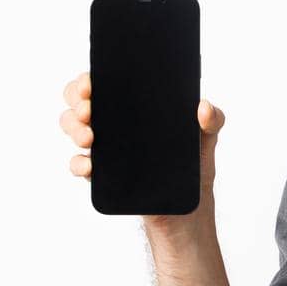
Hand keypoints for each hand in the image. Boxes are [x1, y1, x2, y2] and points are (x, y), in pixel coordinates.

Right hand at [58, 70, 226, 226]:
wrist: (189, 207)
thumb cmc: (194, 164)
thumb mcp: (207, 138)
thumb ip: (213, 118)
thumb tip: (204, 107)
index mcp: (135, 106)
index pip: (104, 83)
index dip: (89, 79)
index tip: (91, 83)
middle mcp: (114, 123)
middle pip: (79, 102)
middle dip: (76, 101)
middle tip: (89, 110)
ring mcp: (105, 148)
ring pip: (73, 128)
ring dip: (73, 129)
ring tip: (90, 138)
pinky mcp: (102, 175)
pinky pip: (78, 165)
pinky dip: (78, 164)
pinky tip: (90, 166)